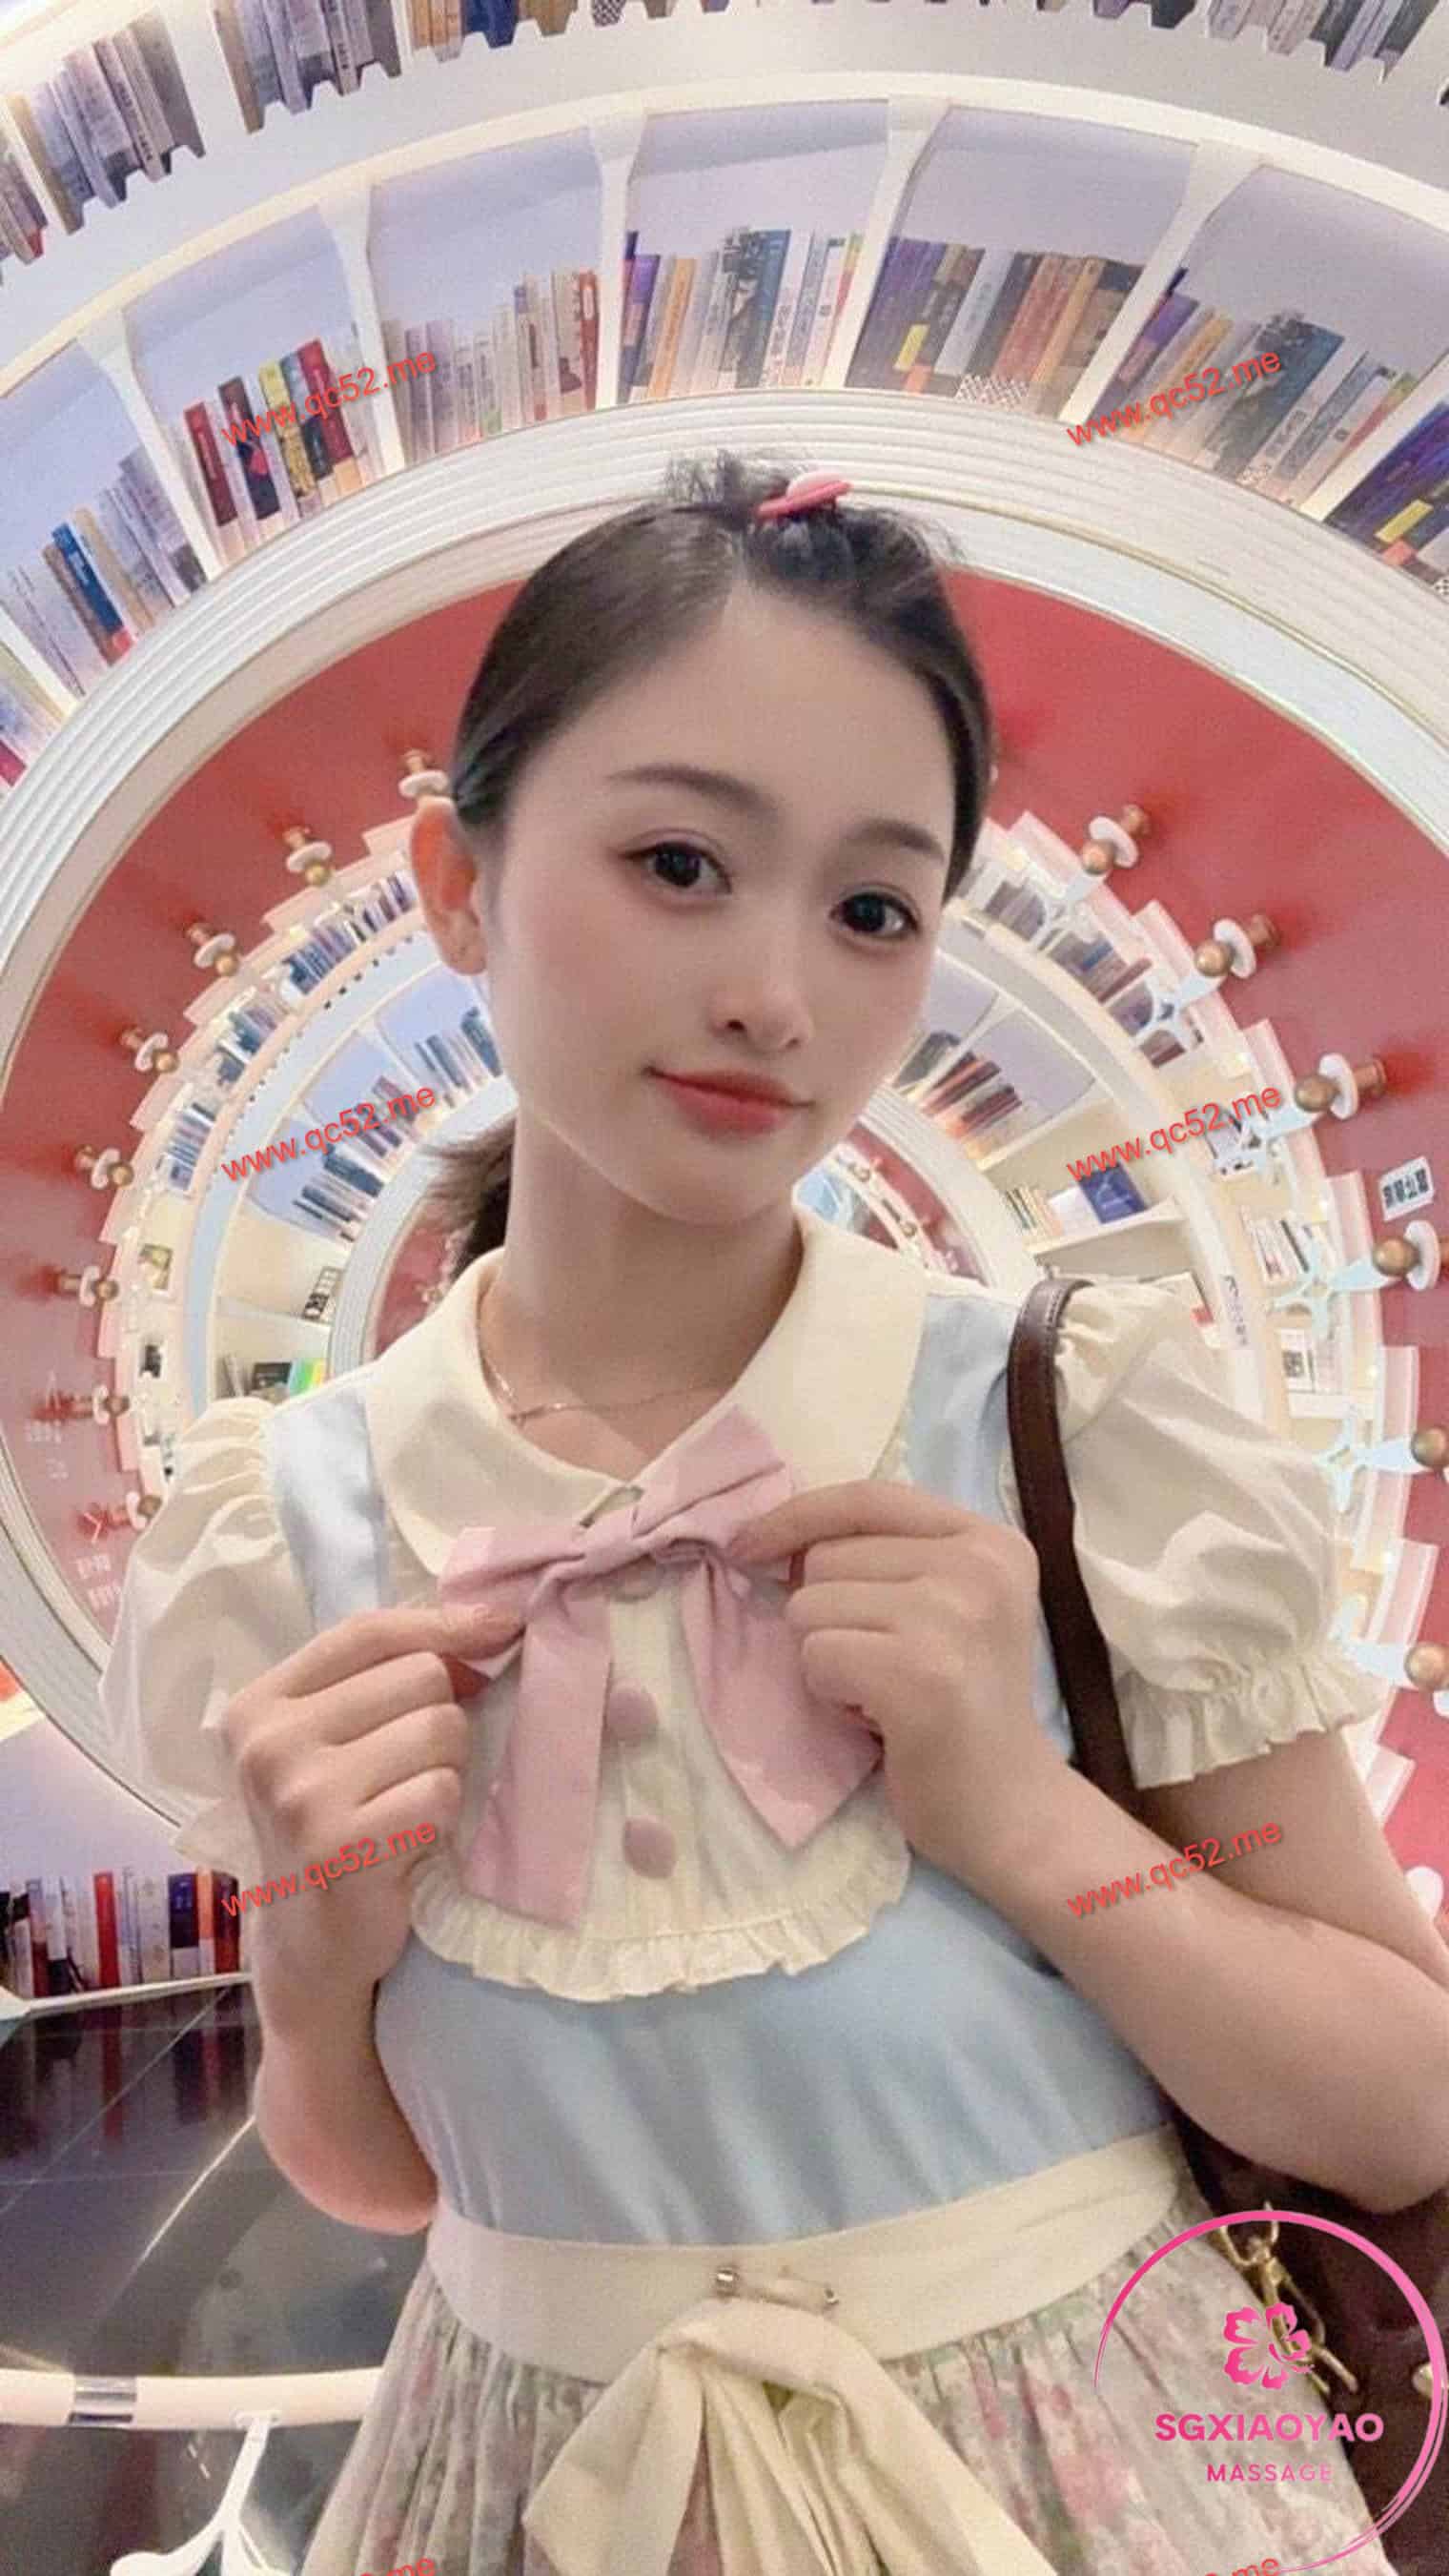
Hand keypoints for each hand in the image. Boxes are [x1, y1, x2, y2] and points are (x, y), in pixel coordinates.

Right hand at [223, 1598, 520, 1998]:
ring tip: (407, 1805)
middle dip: (441, 1718)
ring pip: (440, 1730)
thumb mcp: (336, 1738)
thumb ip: (388, 1676)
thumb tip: (493, 1623)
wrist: (309, 1942)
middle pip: (419, 1677)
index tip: (500, 1628)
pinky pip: (442, 1792)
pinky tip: (409, 1841)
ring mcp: (302, 1794)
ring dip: (447, 1769)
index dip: (443, 1624)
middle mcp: (270, 1742)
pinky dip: (442, 1816)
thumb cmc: (335, 1824)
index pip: (367, 1632)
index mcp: (260, 1704)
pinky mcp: (342, 1845)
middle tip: (412, 1770)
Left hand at [727, 1482, 1065, 1882]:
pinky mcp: (918, 1672)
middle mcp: (978, 1565)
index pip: (867, 1497)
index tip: (747, 1544)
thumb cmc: (963, 1709)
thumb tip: (772, 1542)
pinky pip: (815, 1656)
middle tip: (882, 1663)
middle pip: (827, 1556)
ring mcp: (951, 1616)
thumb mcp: (945, 1606)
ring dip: (826, 1657)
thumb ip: (883, 1559)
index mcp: (989, 1540)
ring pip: (809, 1606)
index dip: (796, 1517)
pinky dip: (829, 1694)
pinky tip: (878, 1719)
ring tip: (882, 1691)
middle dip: (828, 1614)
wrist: (1011, 1809)